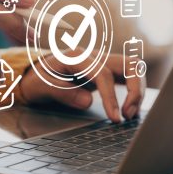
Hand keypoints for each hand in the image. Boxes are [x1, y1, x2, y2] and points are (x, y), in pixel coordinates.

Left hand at [20, 49, 145, 122]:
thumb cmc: (37, 78)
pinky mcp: (106, 70)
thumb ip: (62, 92)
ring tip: (129, 114)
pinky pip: (128, 75)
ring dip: (138, 90)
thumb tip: (88, 101)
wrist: (34, 72)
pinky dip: (134, 90)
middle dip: (135, 90)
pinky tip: (129, 108)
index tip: (115, 118)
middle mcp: (94, 55)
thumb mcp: (40, 86)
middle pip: (128, 64)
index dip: (112, 97)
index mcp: (77, 57)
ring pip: (133, 67)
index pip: (103, 74)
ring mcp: (102, 61)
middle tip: (128, 115)